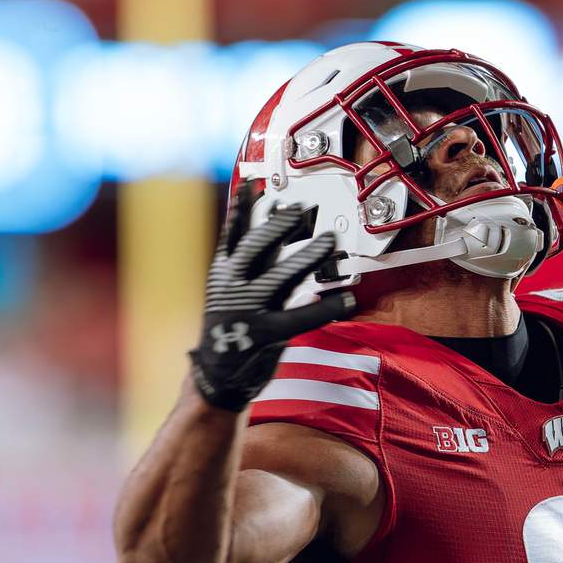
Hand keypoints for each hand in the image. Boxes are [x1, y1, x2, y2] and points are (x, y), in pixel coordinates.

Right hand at [189, 201, 358, 410]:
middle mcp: (232, 289)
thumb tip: (276, 223)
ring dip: (308, 257)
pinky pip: (301, 318)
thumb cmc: (232, 329)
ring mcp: (246, 311)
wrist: (216, 378)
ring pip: (281, 277)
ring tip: (330, 241)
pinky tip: (347, 298)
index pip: (233, 234)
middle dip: (280, 226)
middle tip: (302, 208)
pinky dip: (326, 307)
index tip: (254, 184)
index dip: (243, 208)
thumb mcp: (234, 290)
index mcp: (222, 275)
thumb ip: (256, 261)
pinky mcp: (264, 335)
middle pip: (256, 248)